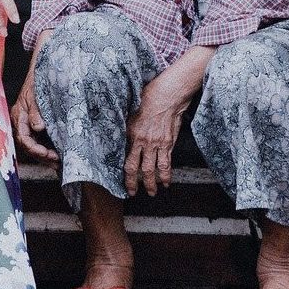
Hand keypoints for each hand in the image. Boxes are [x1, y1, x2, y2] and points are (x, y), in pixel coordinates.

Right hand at [10, 42, 57, 162]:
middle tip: (56, 161)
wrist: (42, 68)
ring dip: (44, 154)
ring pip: (33, 143)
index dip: (35, 149)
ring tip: (58, 161)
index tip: (48, 154)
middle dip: (41, 155)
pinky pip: (39, 139)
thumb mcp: (35, 94)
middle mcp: (22, 121)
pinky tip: (57, 152)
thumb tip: (38, 127)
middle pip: (28, 144)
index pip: (24, 138)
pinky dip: (47, 147)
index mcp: (19, 115)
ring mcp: (28, 122)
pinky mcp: (36, 122)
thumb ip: (36, 111)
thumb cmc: (37, 80)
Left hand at [123, 47, 212, 195]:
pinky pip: (167, 163)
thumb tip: (120, 134)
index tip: (122, 181)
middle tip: (134, 193)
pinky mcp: (169, 143)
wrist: (168, 95)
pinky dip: (167, 174)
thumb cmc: (148, 98)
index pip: (126, 160)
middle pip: (138, 169)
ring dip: (152, 183)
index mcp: (132, 134)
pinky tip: (167, 182)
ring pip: (153, 169)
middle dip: (135, 183)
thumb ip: (127, 126)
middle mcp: (144, 142)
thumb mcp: (131, 112)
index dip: (124, 174)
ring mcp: (157, 144)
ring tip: (152, 192)